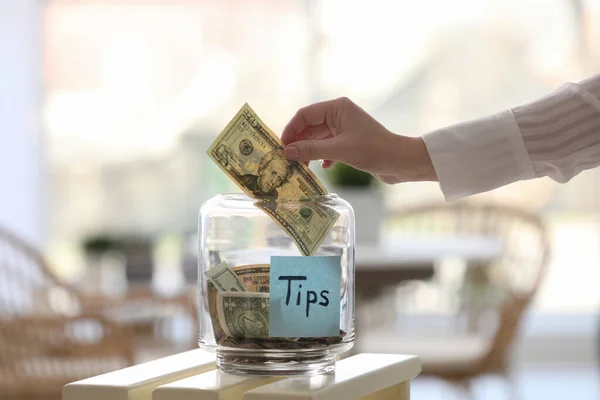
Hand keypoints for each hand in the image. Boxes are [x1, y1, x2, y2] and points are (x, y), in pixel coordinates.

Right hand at [281, 97, 436, 183]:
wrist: (401, 162)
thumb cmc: (374, 150)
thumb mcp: (339, 150)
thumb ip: (311, 150)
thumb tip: (286, 152)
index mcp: (337, 107)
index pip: (305, 114)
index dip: (291, 130)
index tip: (281, 147)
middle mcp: (340, 114)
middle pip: (309, 127)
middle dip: (298, 143)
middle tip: (287, 160)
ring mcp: (344, 129)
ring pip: (317, 139)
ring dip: (309, 152)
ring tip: (301, 167)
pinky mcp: (349, 142)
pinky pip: (327, 147)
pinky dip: (322, 157)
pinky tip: (323, 167)